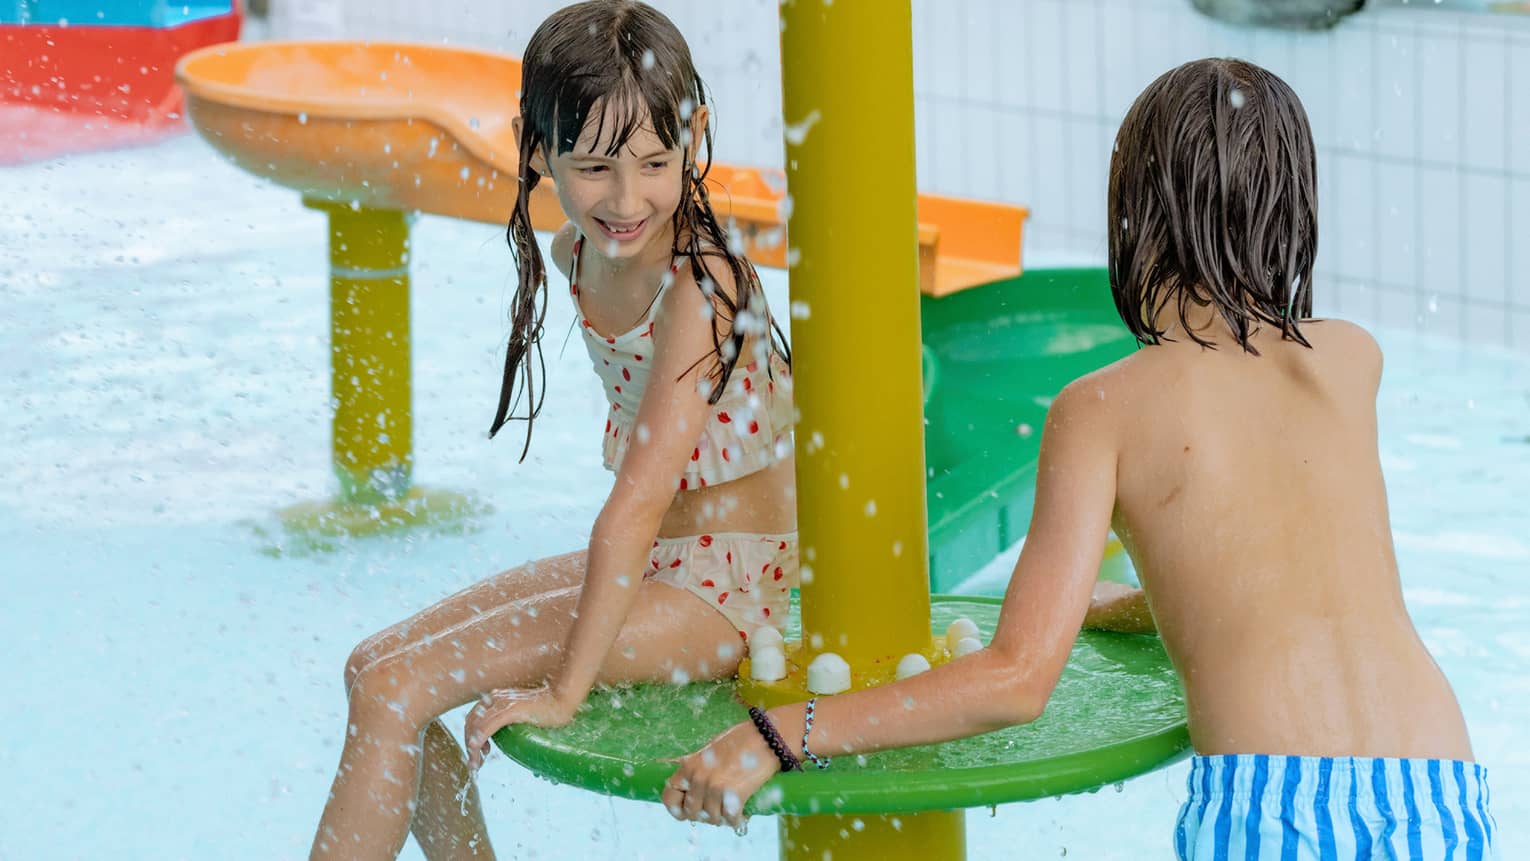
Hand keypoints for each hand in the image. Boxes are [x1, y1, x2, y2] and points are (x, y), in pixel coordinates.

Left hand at [463, 685, 575, 770]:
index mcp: (497, 697)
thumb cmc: (548, 708)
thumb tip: (509, 737)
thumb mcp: (523, 712)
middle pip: (471, 722)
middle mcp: (496, 698)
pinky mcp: (510, 710)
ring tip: (476, 764)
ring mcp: (502, 703)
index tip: (480, 753)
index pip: (473, 717)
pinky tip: (475, 749)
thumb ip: (511, 719)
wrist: (562, 699)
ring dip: (472, 748)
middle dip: (469, 744)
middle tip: (475, 764)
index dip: (471, 736)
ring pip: (477, 726)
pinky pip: (488, 726)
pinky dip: (479, 739)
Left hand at [662, 720, 778, 829]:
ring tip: (731, 810)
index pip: (669, 797)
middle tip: (716, 810)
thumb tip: (690, 785)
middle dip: (704, 815)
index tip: (687, 811)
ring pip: (712, 819)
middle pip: (692, 813)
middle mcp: (698, 778)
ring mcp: (715, 788)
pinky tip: (743, 814)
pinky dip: (737, 820)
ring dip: (722, 818)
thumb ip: (698, 768)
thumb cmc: (741, 740)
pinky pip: (731, 820)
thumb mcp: (710, 750)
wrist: (767, 738)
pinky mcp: (734, 796)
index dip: (677, 808)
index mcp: (689, 766)